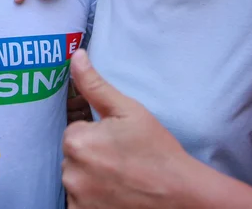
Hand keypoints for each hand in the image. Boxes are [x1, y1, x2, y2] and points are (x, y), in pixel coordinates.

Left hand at [62, 50, 191, 207]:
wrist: (181, 193)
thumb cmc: (157, 150)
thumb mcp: (128, 110)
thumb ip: (95, 84)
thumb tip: (75, 56)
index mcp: (77, 140)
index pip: (75, 131)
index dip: (98, 135)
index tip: (119, 142)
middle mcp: (70, 171)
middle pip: (73, 156)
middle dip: (92, 157)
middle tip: (123, 161)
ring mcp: (77, 197)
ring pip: (77, 179)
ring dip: (91, 179)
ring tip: (122, 179)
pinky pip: (78, 202)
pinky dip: (92, 200)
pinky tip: (116, 194)